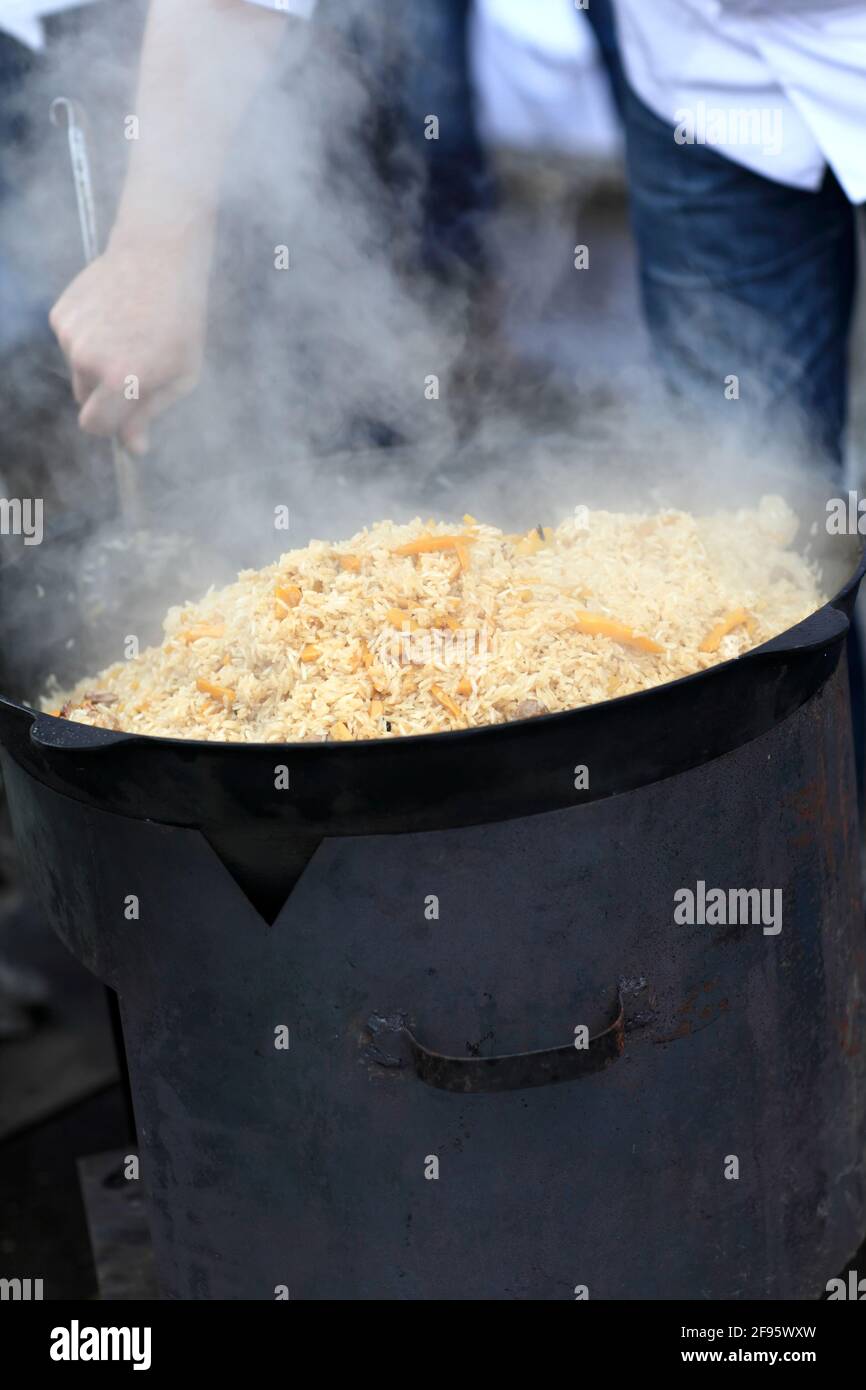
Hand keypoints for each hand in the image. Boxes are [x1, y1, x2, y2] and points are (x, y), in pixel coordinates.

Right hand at [49, 231, 209, 455]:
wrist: (158, 256)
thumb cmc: (181, 319)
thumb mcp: (182, 375)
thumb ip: (150, 413)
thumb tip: (133, 448)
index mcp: (120, 380)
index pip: (94, 426)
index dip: (109, 425)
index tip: (123, 415)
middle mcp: (87, 359)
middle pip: (85, 398)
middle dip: (106, 391)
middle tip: (136, 362)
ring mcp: (69, 335)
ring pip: (78, 369)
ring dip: (98, 361)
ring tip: (128, 332)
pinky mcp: (59, 314)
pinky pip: (71, 342)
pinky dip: (88, 336)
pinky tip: (112, 315)